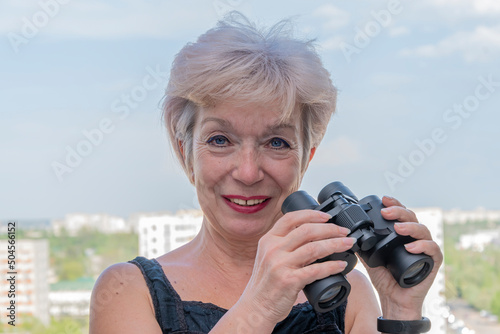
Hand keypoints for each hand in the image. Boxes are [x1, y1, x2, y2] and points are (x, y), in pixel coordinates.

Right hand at [239, 210, 354, 325]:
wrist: (256, 306)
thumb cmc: (267, 282)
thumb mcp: (270, 256)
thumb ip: (286, 244)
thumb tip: (315, 234)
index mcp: (268, 239)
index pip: (291, 218)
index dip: (312, 214)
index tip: (328, 216)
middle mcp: (273, 249)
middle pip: (307, 230)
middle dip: (330, 229)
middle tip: (344, 232)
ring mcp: (280, 265)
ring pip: (314, 248)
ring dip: (336, 244)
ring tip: (349, 244)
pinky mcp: (289, 281)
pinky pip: (316, 270)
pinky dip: (332, 266)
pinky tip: (341, 265)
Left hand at [362, 196, 442, 319]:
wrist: (393, 300)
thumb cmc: (385, 279)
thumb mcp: (370, 258)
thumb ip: (363, 245)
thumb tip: (349, 233)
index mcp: (402, 235)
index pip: (401, 214)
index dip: (395, 204)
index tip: (384, 199)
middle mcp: (415, 239)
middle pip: (412, 217)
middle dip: (399, 212)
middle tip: (386, 213)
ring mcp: (425, 249)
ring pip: (423, 230)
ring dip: (410, 226)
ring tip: (398, 228)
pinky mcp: (432, 263)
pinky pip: (433, 250)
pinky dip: (423, 246)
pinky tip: (411, 247)